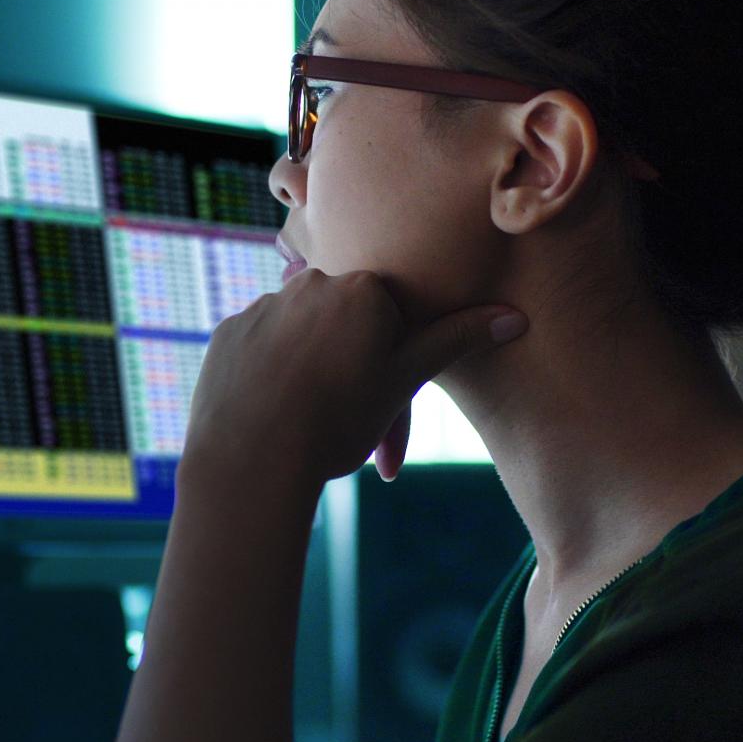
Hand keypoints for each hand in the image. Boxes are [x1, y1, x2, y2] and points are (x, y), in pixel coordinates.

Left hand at [182, 268, 527, 489]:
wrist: (252, 457)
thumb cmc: (338, 420)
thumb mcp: (405, 381)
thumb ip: (456, 340)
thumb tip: (515, 317)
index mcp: (361, 288)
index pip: (391, 314)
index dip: (393, 361)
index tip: (384, 401)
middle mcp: (308, 284)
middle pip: (344, 323)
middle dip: (353, 367)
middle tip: (349, 423)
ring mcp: (262, 307)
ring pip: (302, 337)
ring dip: (312, 371)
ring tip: (310, 426)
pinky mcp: (227, 335)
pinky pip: (260, 350)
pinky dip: (271, 378)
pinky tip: (275, 416)